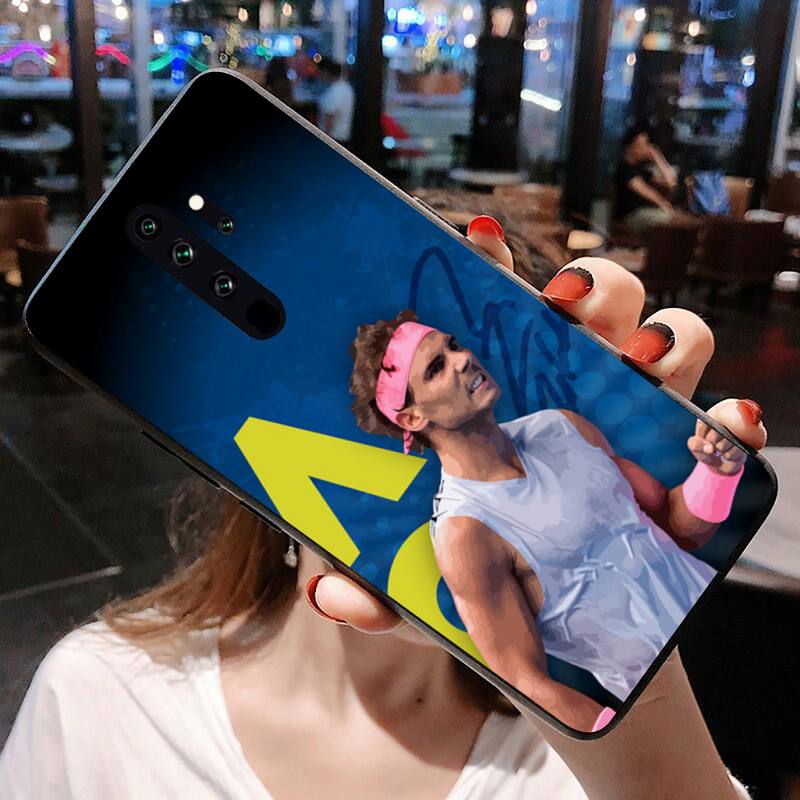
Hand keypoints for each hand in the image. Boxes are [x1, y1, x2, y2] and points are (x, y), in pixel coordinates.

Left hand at [307, 218, 765, 798]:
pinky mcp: (682, 476)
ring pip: (663, 342)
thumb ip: (369, 582)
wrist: (559, 647)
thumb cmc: (478, 590)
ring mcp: (630, 428)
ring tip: (639, 355)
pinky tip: (728, 425)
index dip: (492, 270)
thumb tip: (331, 591)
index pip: (498, 313)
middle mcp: (570, 395)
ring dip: (661, 335)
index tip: (478, 242)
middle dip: (590, 288)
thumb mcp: (413, 583)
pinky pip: (721, 436)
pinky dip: (730, 423)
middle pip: (593, 307)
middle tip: (564, 305)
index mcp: (502, 397)